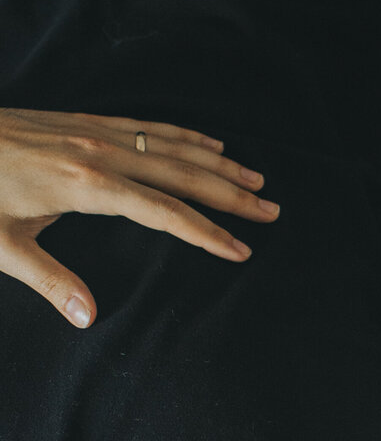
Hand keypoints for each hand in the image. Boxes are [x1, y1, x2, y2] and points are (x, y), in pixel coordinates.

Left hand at [0, 106, 278, 326]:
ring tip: (256, 180)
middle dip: (231, 195)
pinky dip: (184, 136)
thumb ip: (48, 280)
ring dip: (218, 164)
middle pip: (182, 175)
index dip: (206, 233)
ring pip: (172, 146)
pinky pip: (148, 126)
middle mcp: (100, 154)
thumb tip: (88, 317)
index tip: (240, 250)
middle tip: (271, 212)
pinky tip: (208, 144)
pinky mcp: (85, 123)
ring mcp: (94, 133)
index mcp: (86, 186)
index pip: (164, 212)